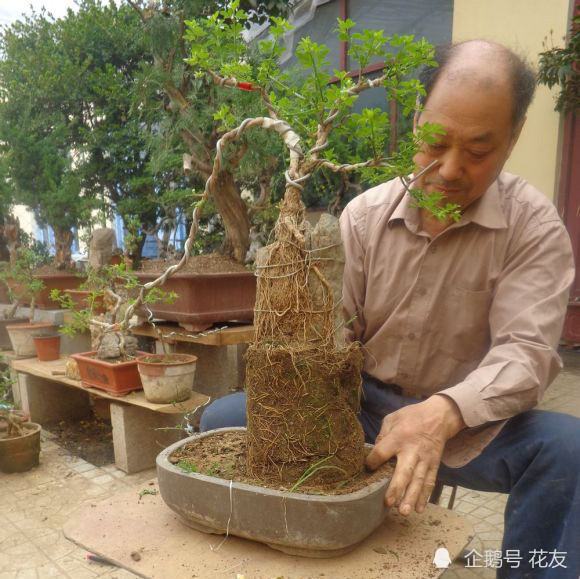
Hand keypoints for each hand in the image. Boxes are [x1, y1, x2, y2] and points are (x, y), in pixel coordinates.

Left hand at [366, 394, 464, 515]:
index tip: (368, 466)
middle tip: (389, 503)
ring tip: (403, 512)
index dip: (373, 461)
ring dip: (411, 497)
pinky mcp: (434, 465)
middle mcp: (412, 450)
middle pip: (404, 471)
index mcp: (398, 437)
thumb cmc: (411, 417)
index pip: (382, 452)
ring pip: (418, 481)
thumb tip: (374, 452)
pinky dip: (425, 496)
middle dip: (397, 488)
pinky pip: (430, 482)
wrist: (439, 417)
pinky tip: (418, 509)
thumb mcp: (392, 419)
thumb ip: (382, 435)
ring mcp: (425, 459)